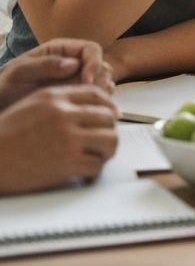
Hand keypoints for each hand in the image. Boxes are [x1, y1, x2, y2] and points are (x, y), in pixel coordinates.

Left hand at [0, 38, 112, 108]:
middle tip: (81, 98)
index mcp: (62, 51)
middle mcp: (75, 63)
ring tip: (78, 106)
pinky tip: (79, 113)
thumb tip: (74, 64)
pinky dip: (95, 105)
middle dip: (96, 82)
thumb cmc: (6, 88)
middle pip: (102, 67)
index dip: (94, 63)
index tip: (85, 81)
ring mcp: (78, 81)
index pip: (91, 49)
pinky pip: (97, 99)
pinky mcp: (79, 98)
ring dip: (97, 94)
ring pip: (104, 83)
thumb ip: (45, 64)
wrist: (1, 108)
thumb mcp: (20, 73)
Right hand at [0, 85, 118, 193]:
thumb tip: (91, 106)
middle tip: (105, 138)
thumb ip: (61, 100)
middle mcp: (65, 115)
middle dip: (110, 129)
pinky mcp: (66, 163)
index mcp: (56, 97)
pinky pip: (96, 165)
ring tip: (100, 154)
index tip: (113, 115)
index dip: (109, 105)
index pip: (98, 95)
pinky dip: (95, 169)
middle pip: (108, 117)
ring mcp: (67, 139)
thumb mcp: (32, 104)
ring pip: (109, 139)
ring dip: (108, 149)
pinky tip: (87, 170)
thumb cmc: (6, 134)